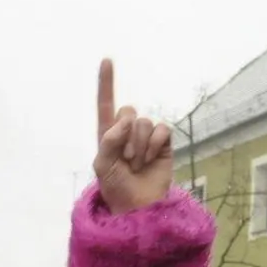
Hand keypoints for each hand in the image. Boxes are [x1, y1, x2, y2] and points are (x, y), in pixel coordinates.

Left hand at [93, 59, 173, 214]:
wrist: (138, 206)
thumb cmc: (116, 188)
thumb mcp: (102, 165)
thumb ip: (109, 140)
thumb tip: (125, 119)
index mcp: (107, 135)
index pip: (105, 104)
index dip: (106, 83)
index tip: (107, 60)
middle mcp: (127, 132)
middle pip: (128, 111)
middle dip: (125, 135)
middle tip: (126, 159)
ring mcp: (146, 137)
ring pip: (144, 122)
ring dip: (139, 145)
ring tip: (137, 164)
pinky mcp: (163, 143)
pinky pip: (161, 129)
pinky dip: (154, 143)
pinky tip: (151, 159)